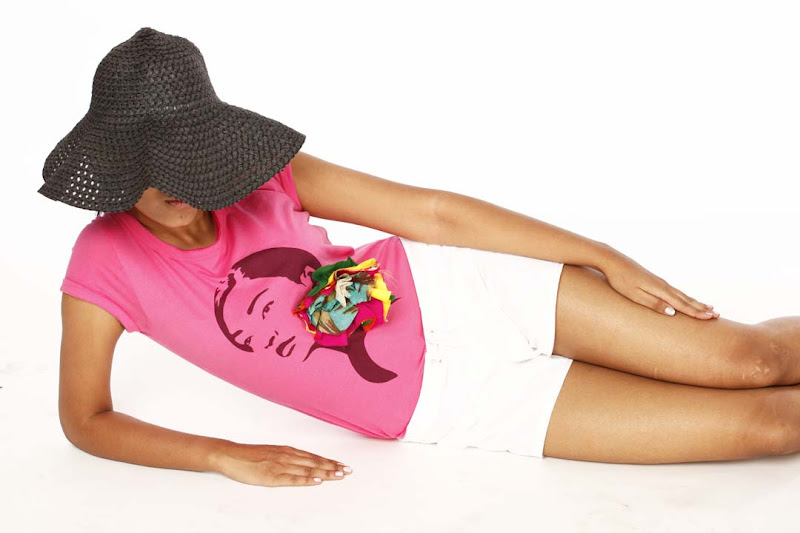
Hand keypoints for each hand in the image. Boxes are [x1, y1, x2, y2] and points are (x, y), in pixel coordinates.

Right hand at [212, 441, 351, 486]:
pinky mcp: (271, 476)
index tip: (342, 465)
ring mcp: (280, 465)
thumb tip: (302, 463)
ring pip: (307, 470)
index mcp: (287, 451)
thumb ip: (287, 458)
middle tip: (348, 471)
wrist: (230, 454)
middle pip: (314, 463)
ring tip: (339, 475)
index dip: (329, 462)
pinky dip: (306, 480)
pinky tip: (317, 481)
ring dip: (325, 472)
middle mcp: (287, 456)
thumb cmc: (250, 455)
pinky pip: (292, 479)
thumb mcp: (272, 453)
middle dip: (332, 467)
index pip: (313, 457)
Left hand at [598, 249, 719, 319]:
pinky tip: (685, 297)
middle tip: (717, 314)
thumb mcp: (635, 295)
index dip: (696, 313)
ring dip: (695, 301)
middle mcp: (663, 285)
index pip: (682, 305)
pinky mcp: (654, 280)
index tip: (711, 318)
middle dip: (701, 308)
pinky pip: (674, 291)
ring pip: (681, 294)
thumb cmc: (620, 280)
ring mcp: (659, 282)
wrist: (613, 260)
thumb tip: (673, 313)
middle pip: (686, 299)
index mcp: (660, 290)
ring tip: (708, 306)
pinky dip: (684, 296)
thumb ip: (654, 304)